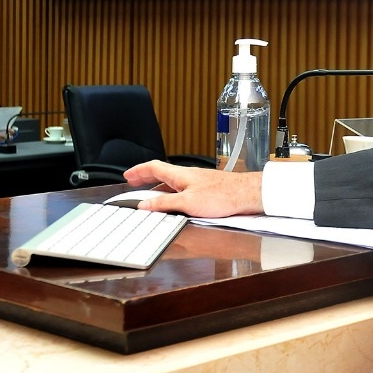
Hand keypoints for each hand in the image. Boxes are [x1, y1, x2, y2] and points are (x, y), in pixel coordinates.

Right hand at [123, 160, 263, 217]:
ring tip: (149, 196)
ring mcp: (196, 182)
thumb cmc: (222, 196)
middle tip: (134, 183)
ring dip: (158, 186)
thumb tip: (144, 205)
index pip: (153, 167)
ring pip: (172, 181)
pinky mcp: (205, 190)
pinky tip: (173, 202)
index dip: (138, 170)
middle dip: (146, 177)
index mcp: (180, 174)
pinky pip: (181, 188)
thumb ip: (165, 204)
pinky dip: (171, 193)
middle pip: (161, 173)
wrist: (245, 194)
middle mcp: (187, 175)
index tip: (127, 175)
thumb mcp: (187, 203)